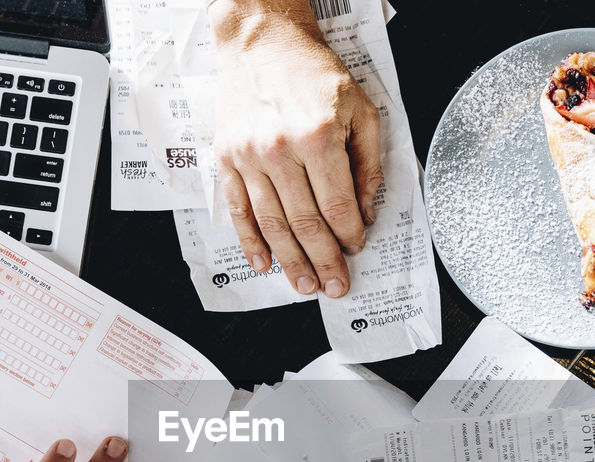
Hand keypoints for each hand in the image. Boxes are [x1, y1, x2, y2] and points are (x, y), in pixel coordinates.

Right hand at [211, 0, 382, 298]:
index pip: (337, 204)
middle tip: (335, 286)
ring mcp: (249, 157)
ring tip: (305, 285)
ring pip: (272, 223)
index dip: (349, 233)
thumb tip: (365, 210)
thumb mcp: (360, 108)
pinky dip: (250, 241)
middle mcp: (280, 149)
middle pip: (305, 222)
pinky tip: (264, 263)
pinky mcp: (227, 158)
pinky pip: (239, 209)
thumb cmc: (313, 72)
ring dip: (290, 261)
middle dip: (324, 260)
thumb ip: (367, 162)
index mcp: (317, 137)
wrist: (261, 40)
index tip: (356, 247)